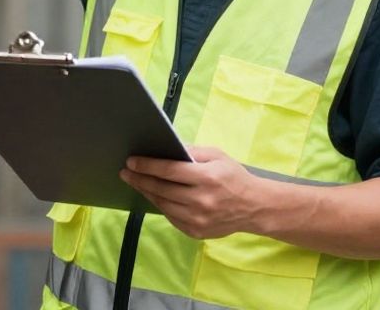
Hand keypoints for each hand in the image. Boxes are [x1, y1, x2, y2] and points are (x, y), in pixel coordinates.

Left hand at [119, 146, 263, 239]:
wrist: (254, 207)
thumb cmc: (234, 177)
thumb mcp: (217, 156)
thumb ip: (192, 152)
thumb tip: (167, 149)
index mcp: (206, 178)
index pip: (168, 171)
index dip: (147, 165)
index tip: (131, 161)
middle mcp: (200, 200)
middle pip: (161, 189)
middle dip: (140, 179)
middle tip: (125, 172)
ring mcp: (197, 219)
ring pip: (162, 205)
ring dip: (146, 192)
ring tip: (136, 182)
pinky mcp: (195, 231)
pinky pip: (170, 217)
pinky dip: (160, 205)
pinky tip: (153, 196)